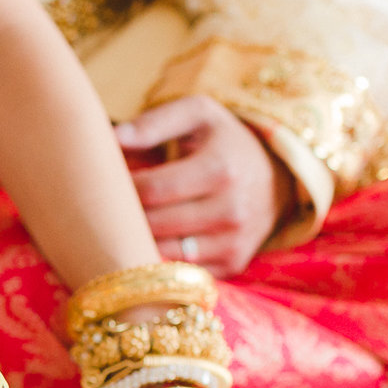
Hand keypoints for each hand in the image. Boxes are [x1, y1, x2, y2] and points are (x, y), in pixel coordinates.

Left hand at [115, 95, 291, 277]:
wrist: (277, 177)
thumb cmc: (223, 142)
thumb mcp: (198, 115)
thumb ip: (154, 122)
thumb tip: (113, 138)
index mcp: (221, 168)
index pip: (152, 189)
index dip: (122, 188)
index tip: (110, 182)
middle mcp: (232, 210)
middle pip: (155, 224)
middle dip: (124, 215)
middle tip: (112, 205)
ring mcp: (234, 242)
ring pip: (163, 253)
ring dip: (138, 240)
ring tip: (128, 222)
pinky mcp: (233, 265)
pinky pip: (180, 273)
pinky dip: (159, 260)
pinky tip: (151, 242)